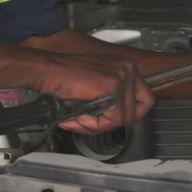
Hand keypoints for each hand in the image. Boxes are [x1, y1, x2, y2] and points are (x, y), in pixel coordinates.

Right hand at [34, 52, 154, 134]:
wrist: (46, 70)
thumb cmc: (63, 75)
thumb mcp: (95, 82)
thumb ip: (111, 98)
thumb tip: (118, 119)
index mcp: (125, 66)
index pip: (144, 99)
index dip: (128, 115)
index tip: (112, 120)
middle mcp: (128, 68)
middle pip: (137, 111)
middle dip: (113, 123)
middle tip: (92, 122)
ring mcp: (122, 76)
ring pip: (124, 118)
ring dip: (99, 126)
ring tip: (80, 118)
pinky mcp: (112, 85)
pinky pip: (113, 119)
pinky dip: (94, 125)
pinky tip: (79, 116)